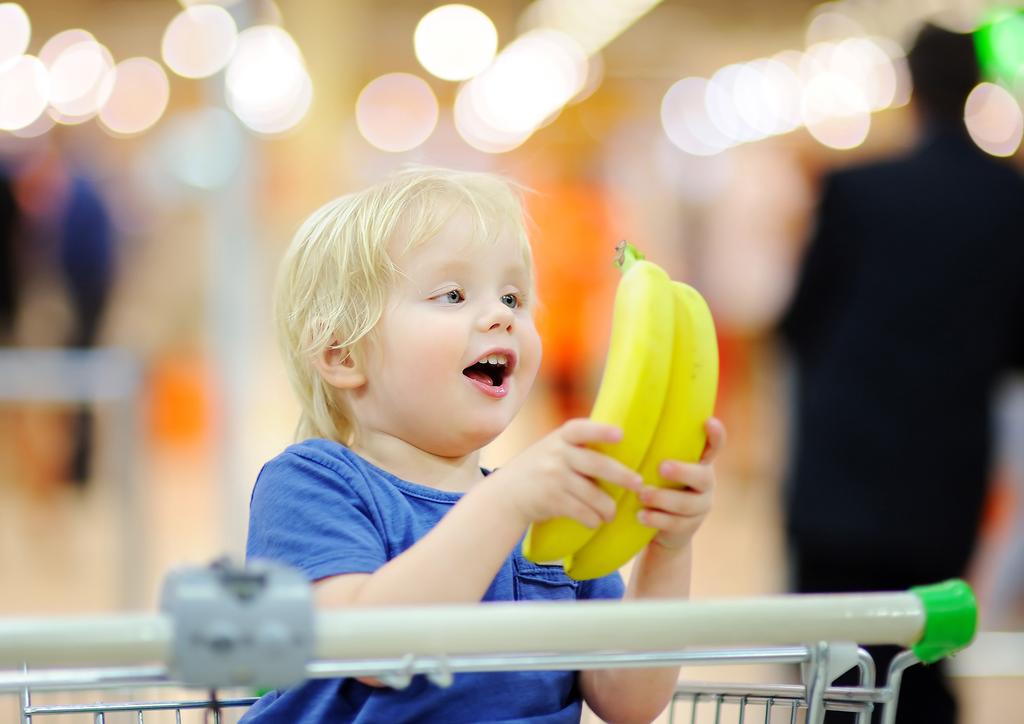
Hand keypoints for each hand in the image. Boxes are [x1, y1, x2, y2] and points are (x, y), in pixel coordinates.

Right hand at [486, 419, 644, 529]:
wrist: (507, 494)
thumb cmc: (539, 468)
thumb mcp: (552, 448)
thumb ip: (577, 446)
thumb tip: (622, 446)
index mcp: (560, 437)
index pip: (581, 429)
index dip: (601, 431)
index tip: (621, 434)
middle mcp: (556, 454)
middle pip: (597, 464)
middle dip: (622, 476)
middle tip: (639, 484)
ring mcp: (553, 477)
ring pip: (593, 494)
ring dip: (608, 508)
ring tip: (612, 513)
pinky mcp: (551, 500)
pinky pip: (582, 512)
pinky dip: (592, 520)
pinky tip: (595, 521)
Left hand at [637, 417, 724, 550]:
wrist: (658, 526)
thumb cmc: (651, 482)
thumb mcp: (652, 464)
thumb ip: (650, 447)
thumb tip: (619, 422)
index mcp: (698, 462)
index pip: (714, 446)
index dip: (716, 435)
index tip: (708, 421)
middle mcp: (705, 482)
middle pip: (703, 476)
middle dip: (683, 471)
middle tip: (662, 467)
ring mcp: (700, 506)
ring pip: (688, 504)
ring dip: (663, 498)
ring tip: (641, 494)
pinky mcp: (689, 527)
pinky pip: (677, 524)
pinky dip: (657, 519)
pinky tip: (641, 516)